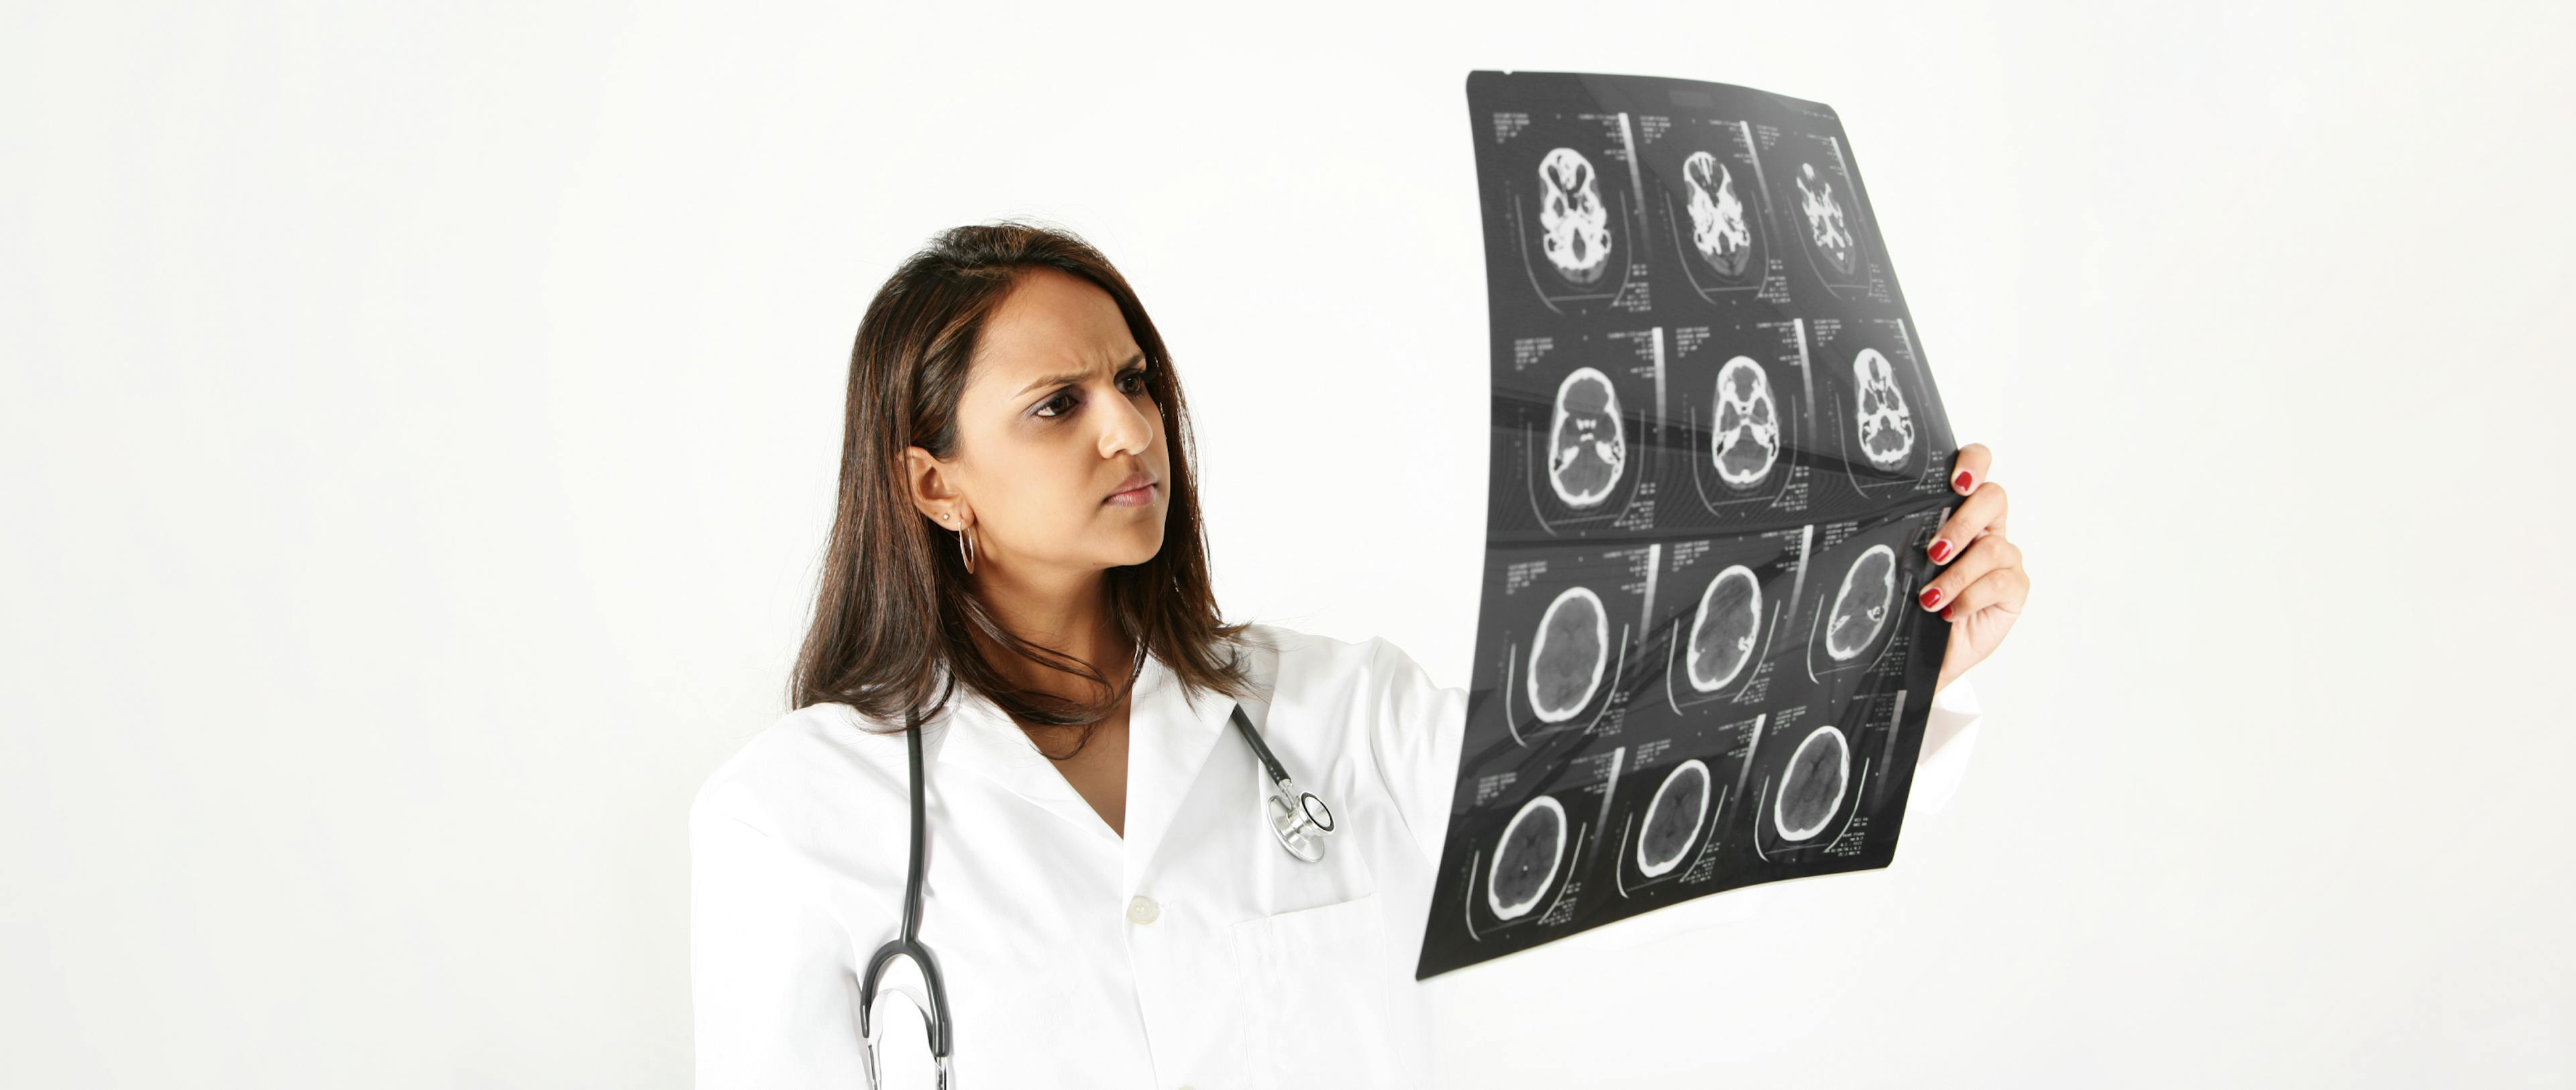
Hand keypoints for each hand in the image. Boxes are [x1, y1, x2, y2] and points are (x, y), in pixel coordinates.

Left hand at [1919, 443, 2026, 693]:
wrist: (1922, 652)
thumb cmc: (1911, 603)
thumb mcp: (1900, 564)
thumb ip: (1902, 536)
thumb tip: (1870, 518)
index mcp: (1959, 512)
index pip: (1978, 466)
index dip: (1974, 462)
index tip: (1957, 481)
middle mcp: (1986, 529)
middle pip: (1994, 497)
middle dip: (1964, 523)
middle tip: (1934, 552)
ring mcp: (2005, 558)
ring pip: (1993, 547)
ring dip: (1958, 574)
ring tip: (1930, 597)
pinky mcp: (2015, 588)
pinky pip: (2001, 582)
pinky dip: (1970, 597)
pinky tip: (1950, 611)